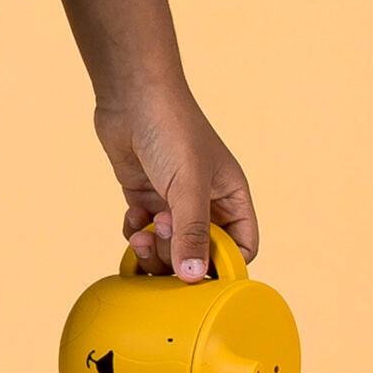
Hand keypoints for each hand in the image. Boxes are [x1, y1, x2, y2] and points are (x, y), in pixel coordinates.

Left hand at [52, 0, 258, 280]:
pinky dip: (135, 232)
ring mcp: (174, 201)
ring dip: (153, 248)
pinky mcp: (146, 196)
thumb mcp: (187, 186)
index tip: (198, 271)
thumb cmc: (171, 129)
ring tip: (141, 230)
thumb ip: (192, 233)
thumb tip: (194, 278)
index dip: (223, 265)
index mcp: (231, 197)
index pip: (240, 248)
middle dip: (177, 255)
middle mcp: (205, 202)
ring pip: (168, 247)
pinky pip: (144, 232)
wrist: (132, 94)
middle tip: (159, 237)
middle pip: (199, 254)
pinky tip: (131, 214)